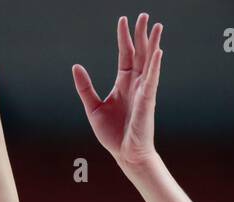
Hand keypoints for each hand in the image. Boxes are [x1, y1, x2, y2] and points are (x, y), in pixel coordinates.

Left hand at [72, 13, 163, 167]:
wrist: (124, 154)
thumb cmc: (112, 134)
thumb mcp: (93, 107)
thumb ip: (85, 87)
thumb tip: (76, 66)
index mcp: (123, 83)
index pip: (125, 54)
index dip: (124, 37)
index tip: (123, 20)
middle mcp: (136, 84)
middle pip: (140, 53)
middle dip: (142, 34)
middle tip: (145, 15)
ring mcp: (143, 91)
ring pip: (149, 62)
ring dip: (153, 43)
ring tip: (157, 26)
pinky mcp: (147, 101)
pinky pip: (152, 80)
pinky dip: (155, 65)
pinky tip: (158, 51)